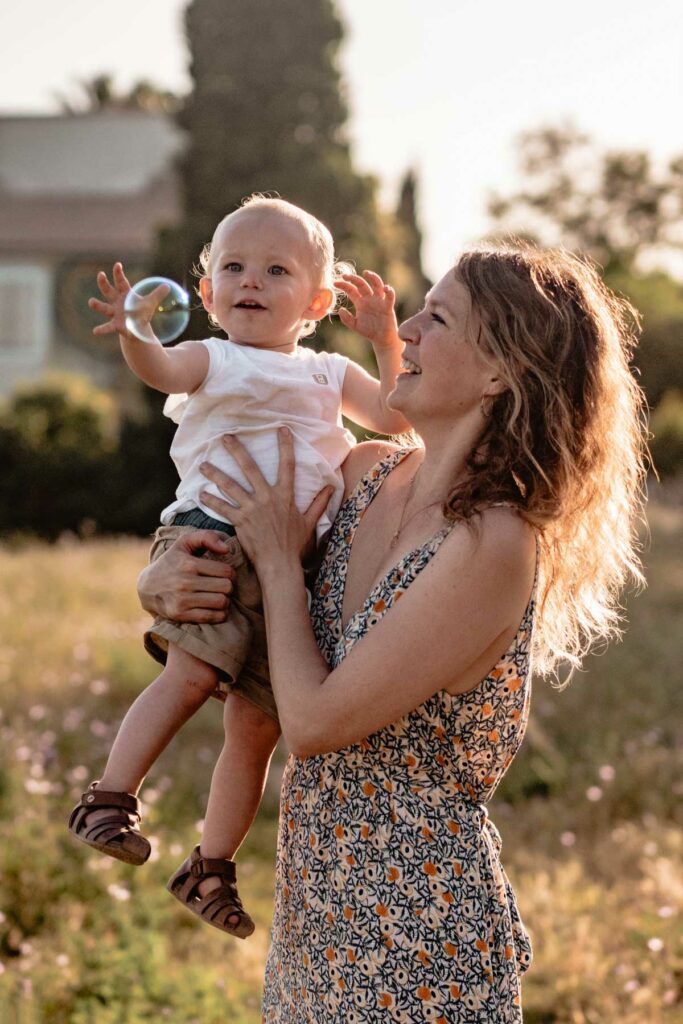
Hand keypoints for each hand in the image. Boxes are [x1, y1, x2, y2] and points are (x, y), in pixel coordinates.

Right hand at [88, 262, 167, 342]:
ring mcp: (114, 313)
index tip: (118, 265)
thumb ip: (158, 294)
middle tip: (101, 274)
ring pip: (103, 307)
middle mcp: (116, 302)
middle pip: (108, 290)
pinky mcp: (115, 325)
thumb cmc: (142, 312)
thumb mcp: (151, 303)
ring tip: (91, 302)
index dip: (119, 273)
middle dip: (103, 283)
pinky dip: (102, 329)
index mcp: (125, 294)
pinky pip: (107, 327)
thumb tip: (168, 286)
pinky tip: (95, 331)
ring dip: (97, 305)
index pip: (121, 282)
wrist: (138, 328)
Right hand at [137, 530, 234, 621]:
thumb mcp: (184, 543)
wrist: (147, 586)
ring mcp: (182, 600)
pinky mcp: (180, 614)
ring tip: (220, 596)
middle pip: (226, 587)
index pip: (226, 571)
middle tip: (223, 586)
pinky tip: (215, 608)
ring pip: (221, 602)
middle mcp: (185, 582)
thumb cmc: (172, 561)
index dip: (231, 573)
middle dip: (229, 586)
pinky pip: (211, 617)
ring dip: (225, 600)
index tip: (226, 575)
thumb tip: (226, 549)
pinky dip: (219, 614)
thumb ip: (206, 537)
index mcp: (188, 564)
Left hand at [198, 429, 332, 573]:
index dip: (285, 446)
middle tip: (225, 437)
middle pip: (250, 468)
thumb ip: (319, 503)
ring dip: (215, 474)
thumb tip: (331, 487)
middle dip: (236, 450)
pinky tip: (200, 493)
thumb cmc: (294, 545)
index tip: (281, 429)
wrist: (279, 564)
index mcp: (285, 496)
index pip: (287, 465)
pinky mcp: (239, 521)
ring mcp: (251, 509)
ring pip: (230, 486)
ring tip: (202, 465)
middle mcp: (267, 498)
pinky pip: (222, 508)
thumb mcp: (309, 522)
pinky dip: (210, 500)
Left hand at [336, 270, 399, 350]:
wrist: (381, 339)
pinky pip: (389, 297)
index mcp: (360, 302)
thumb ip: (347, 319)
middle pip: (362, 284)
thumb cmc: (369, 331)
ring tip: (366, 273)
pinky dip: (389, 291)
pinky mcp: (387, 306)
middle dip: (354, 279)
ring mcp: (379, 301)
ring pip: (377, 285)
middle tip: (345, 276)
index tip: (335, 283)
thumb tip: (340, 310)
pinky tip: (385, 288)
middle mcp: (369, 299)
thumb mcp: (355, 325)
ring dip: (372, 277)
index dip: (344, 285)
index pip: (351, 290)